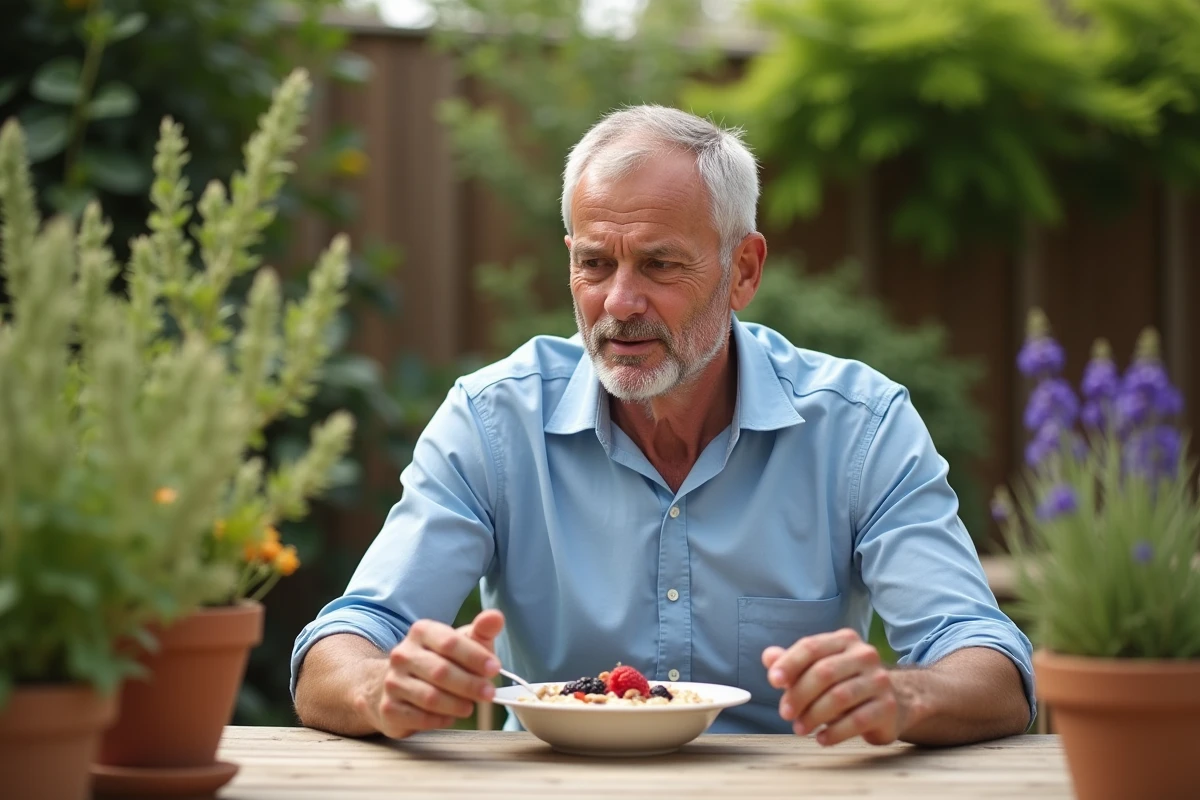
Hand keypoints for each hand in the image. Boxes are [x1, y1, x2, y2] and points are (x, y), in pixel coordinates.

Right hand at [359, 609, 504, 738]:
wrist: (400, 685)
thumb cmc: (441, 661)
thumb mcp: (464, 643)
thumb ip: (482, 631)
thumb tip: (496, 618)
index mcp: (422, 632)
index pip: (450, 642)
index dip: (475, 656)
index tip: (495, 668)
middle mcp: (402, 654)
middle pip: (441, 671)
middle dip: (470, 684)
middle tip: (489, 693)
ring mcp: (392, 682)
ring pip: (430, 697)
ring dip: (457, 705)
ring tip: (470, 706)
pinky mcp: (389, 708)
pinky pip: (420, 718)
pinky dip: (440, 720)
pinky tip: (449, 716)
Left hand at [763, 627, 905, 746]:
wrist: (895, 702)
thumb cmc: (846, 683)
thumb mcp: (820, 668)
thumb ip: (793, 663)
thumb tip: (768, 657)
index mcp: (844, 640)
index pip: (811, 647)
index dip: (789, 663)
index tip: (773, 681)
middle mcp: (864, 655)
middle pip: (823, 672)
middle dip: (799, 694)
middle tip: (785, 714)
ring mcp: (879, 681)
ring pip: (839, 697)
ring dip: (814, 715)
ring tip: (799, 728)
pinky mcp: (888, 707)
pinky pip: (857, 720)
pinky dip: (834, 732)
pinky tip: (821, 739)